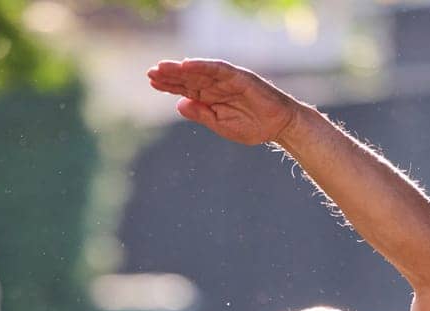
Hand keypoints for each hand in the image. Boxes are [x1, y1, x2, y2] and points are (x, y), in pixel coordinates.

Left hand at [146, 58, 302, 145]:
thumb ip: (201, 114)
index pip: (186, 88)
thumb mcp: (221, 124)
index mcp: (212, 98)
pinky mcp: (239, 77)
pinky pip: (218, 69)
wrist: (279, 127)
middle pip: (189, 78)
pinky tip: (186, 65)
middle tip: (150, 72)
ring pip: (200, 71)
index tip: (151, 82)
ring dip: (181, 69)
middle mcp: (217, 86)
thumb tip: (178, 104)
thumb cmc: (253, 127)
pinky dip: (202, 66)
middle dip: (170, 75)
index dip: (169, 84)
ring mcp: (228, 80)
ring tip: (162, 68)